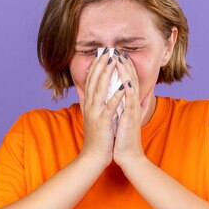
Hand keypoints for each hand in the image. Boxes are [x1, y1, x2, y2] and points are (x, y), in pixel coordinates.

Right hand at [78, 49, 125, 169]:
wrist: (93, 158)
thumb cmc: (97, 139)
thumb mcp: (91, 117)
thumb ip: (88, 103)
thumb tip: (84, 91)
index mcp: (89, 104)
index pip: (91, 80)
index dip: (96, 66)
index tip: (102, 53)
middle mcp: (90, 106)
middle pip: (95, 81)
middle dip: (101, 64)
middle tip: (108, 50)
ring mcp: (95, 113)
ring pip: (101, 89)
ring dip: (107, 74)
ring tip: (114, 61)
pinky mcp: (103, 122)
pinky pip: (110, 106)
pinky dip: (117, 96)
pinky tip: (123, 86)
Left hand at [112, 53, 150, 167]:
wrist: (127, 156)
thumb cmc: (122, 139)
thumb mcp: (121, 119)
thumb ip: (122, 107)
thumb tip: (120, 99)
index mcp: (128, 104)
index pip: (127, 81)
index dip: (122, 68)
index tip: (116, 55)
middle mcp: (132, 104)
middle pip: (130, 80)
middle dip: (124, 65)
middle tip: (118, 51)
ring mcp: (133, 110)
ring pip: (131, 87)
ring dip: (126, 72)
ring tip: (120, 59)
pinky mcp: (131, 118)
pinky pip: (130, 102)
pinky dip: (128, 90)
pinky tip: (125, 80)